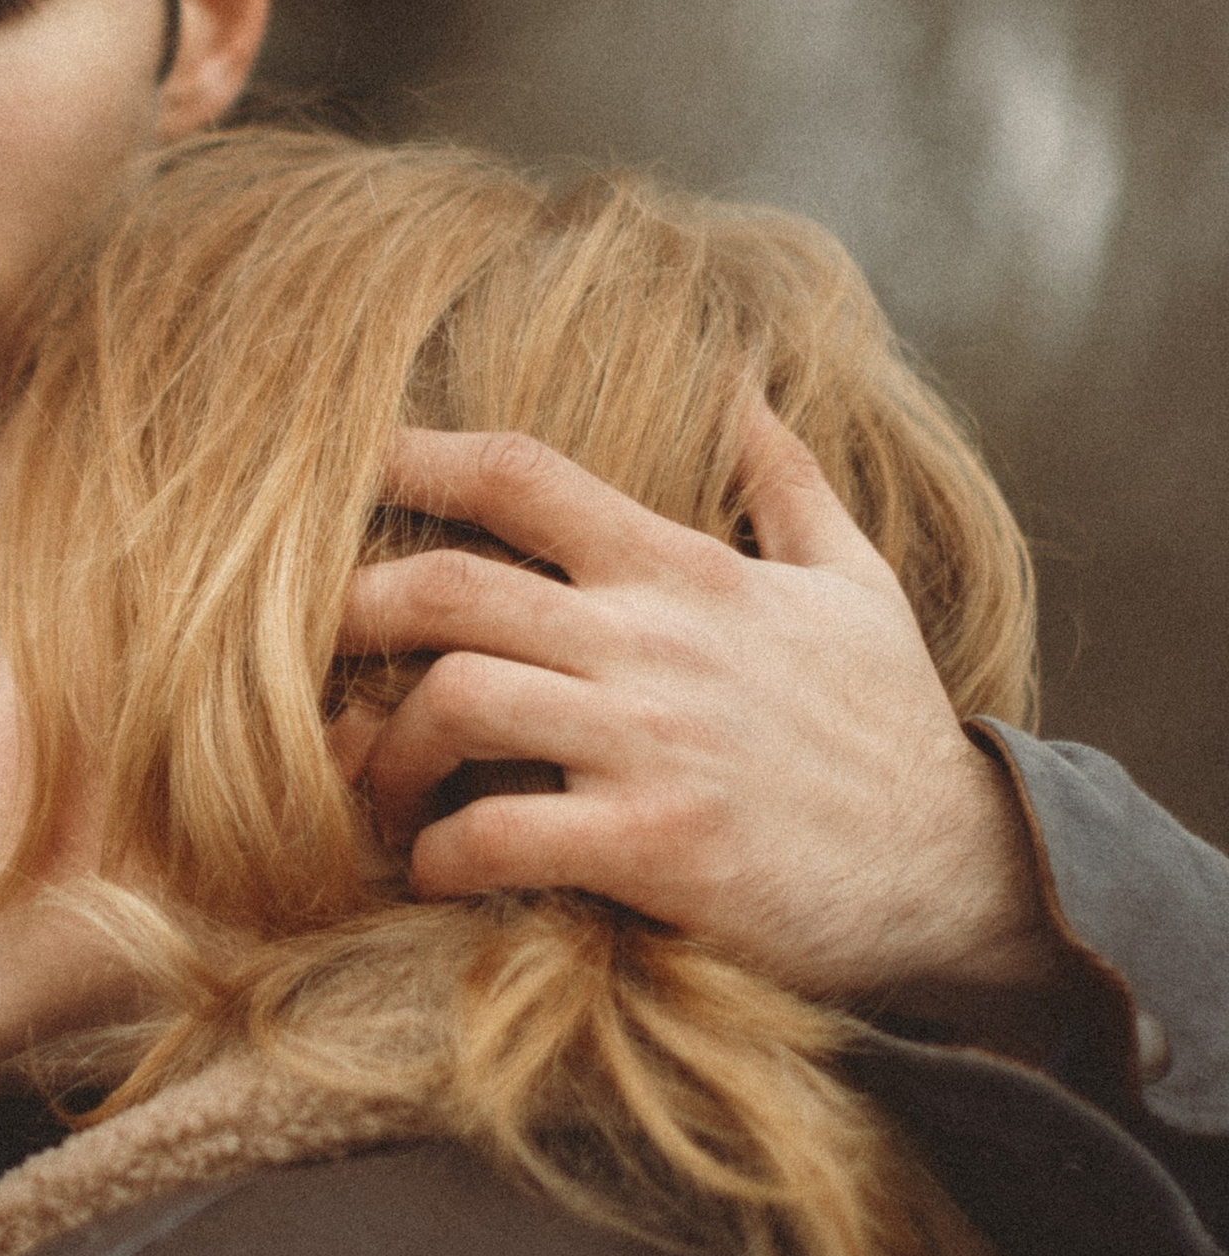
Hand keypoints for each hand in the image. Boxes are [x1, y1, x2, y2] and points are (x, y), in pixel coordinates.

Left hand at [338, 398, 1058, 1010]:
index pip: (522, 475)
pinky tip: (436, 873)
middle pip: (449, 587)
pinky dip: (441, 857)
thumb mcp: (853, 583)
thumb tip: (742, 382)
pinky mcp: (659, 846)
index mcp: (684, 573)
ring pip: (457, 701)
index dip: (413, 456)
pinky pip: (499, 836)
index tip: (336, 466)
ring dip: (385, 751)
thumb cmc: (890, 732)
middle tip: (291, 655)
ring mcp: (655, 743)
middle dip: (345, 612)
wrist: (964, 874)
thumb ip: (784, 482)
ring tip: (370, 791)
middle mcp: (656, 643)